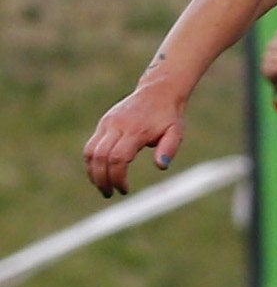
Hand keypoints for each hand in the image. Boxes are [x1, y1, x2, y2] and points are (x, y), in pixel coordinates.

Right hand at [84, 78, 185, 196]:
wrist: (158, 92)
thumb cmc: (169, 116)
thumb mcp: (176, 132)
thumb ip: (169, 149)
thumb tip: (161, 166)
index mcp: (134, 131)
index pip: (118, 159)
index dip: (117, 177)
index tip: (124, 190)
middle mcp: (116, 126)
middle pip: (99, 157)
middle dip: (102, 179)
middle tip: (109, 194)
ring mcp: (107, 124)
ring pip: (90, 152)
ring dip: (93, 172)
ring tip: (103, 187)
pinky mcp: (103, 123)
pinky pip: (91, 145)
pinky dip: (92, 162)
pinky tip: (100, 173)